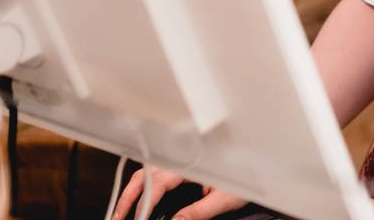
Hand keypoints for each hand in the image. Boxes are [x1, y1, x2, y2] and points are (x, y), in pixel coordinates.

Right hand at [112, 167, 246, 219]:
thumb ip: (198, 213)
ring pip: (145, 176)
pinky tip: (137, 204)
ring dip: (130, 195)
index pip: (156, 184)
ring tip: (120, 215)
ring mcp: (176, 162)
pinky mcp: (178, 168)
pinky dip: (141, 190)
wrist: (257, 164)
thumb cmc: (243, 176)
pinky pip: (153, 177)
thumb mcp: (222, 199)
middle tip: (116, 219)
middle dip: (126, 200)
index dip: (142, 205)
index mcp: (187, 164)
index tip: (136, 219)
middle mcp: (178, 160)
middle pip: (143, 178)